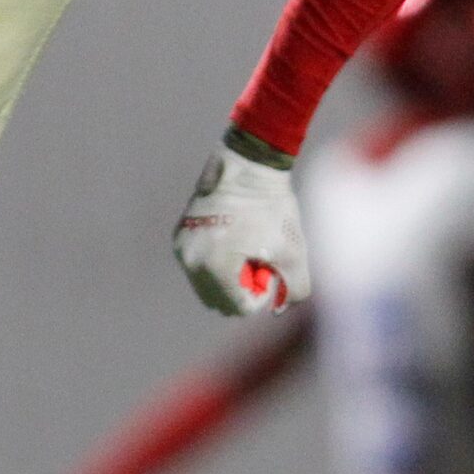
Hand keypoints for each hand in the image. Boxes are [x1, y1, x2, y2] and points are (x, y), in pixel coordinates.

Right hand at [173, 133, 308, 315]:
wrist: (248, 165)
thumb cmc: (273, 207)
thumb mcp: (293, 252)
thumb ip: (293, 290)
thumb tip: (277, 307)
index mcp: (216, 266)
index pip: (239, 307)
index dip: (261, 294)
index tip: (270, 268)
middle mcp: (191, 261)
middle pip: (218, 302)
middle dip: (242, 289)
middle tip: (259, 261)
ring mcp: (182, 249)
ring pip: (206, 287)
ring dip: (229, 280)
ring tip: (247, 251)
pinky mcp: (180, 237)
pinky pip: (198, 268)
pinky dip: (217, 265)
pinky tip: (235, 242)